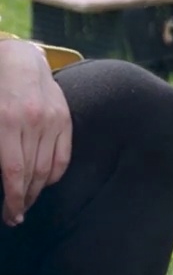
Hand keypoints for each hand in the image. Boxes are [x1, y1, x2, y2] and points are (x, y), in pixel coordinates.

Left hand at [0, 39, 72, 225]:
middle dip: (23, 200)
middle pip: (31, 175)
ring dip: (37, 192)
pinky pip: (62, 159)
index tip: (11, 216)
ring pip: (47, 170)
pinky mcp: (65, 121)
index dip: (13, 199)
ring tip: (27, 202)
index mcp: (6, 121)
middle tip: (15, 216)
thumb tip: (2, 177)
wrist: (19, 58)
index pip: (13, 172)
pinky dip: (52, 176)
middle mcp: (32, 122)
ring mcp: (52, 122)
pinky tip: (42, 183)